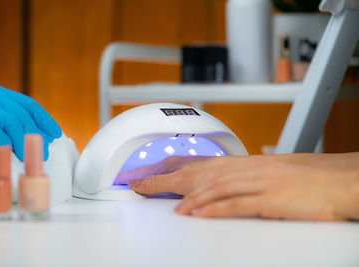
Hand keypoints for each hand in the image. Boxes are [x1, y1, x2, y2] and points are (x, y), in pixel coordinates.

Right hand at [0, 85, 61, 159]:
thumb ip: (3, 118)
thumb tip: (32, 135)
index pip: (28, 104)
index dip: (44, 119)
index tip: (55, 133)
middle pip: (24, 115)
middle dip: (37, 134)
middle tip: (44, 151)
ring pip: (14, 123)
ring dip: (26, 142)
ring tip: (31, 156)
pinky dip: (7, 146)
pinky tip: (11, 155)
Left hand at [127, 153, 358, 220]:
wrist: (338, 179)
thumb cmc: (306, 178)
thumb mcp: (266, 174)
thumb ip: (239, 180)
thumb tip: (215, 189)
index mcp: (244, 164)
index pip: (198, 164)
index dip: (170, 168)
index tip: (148, 175)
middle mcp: (247, 170)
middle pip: (198, 173)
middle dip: (165, 179)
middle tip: (139, 184)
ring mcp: (258, 183)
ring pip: (214, 187)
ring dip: (186, 196)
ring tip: (164, 203)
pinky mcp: (271, 199)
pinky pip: (238, 204)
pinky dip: (216, 208)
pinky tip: (198, 214)